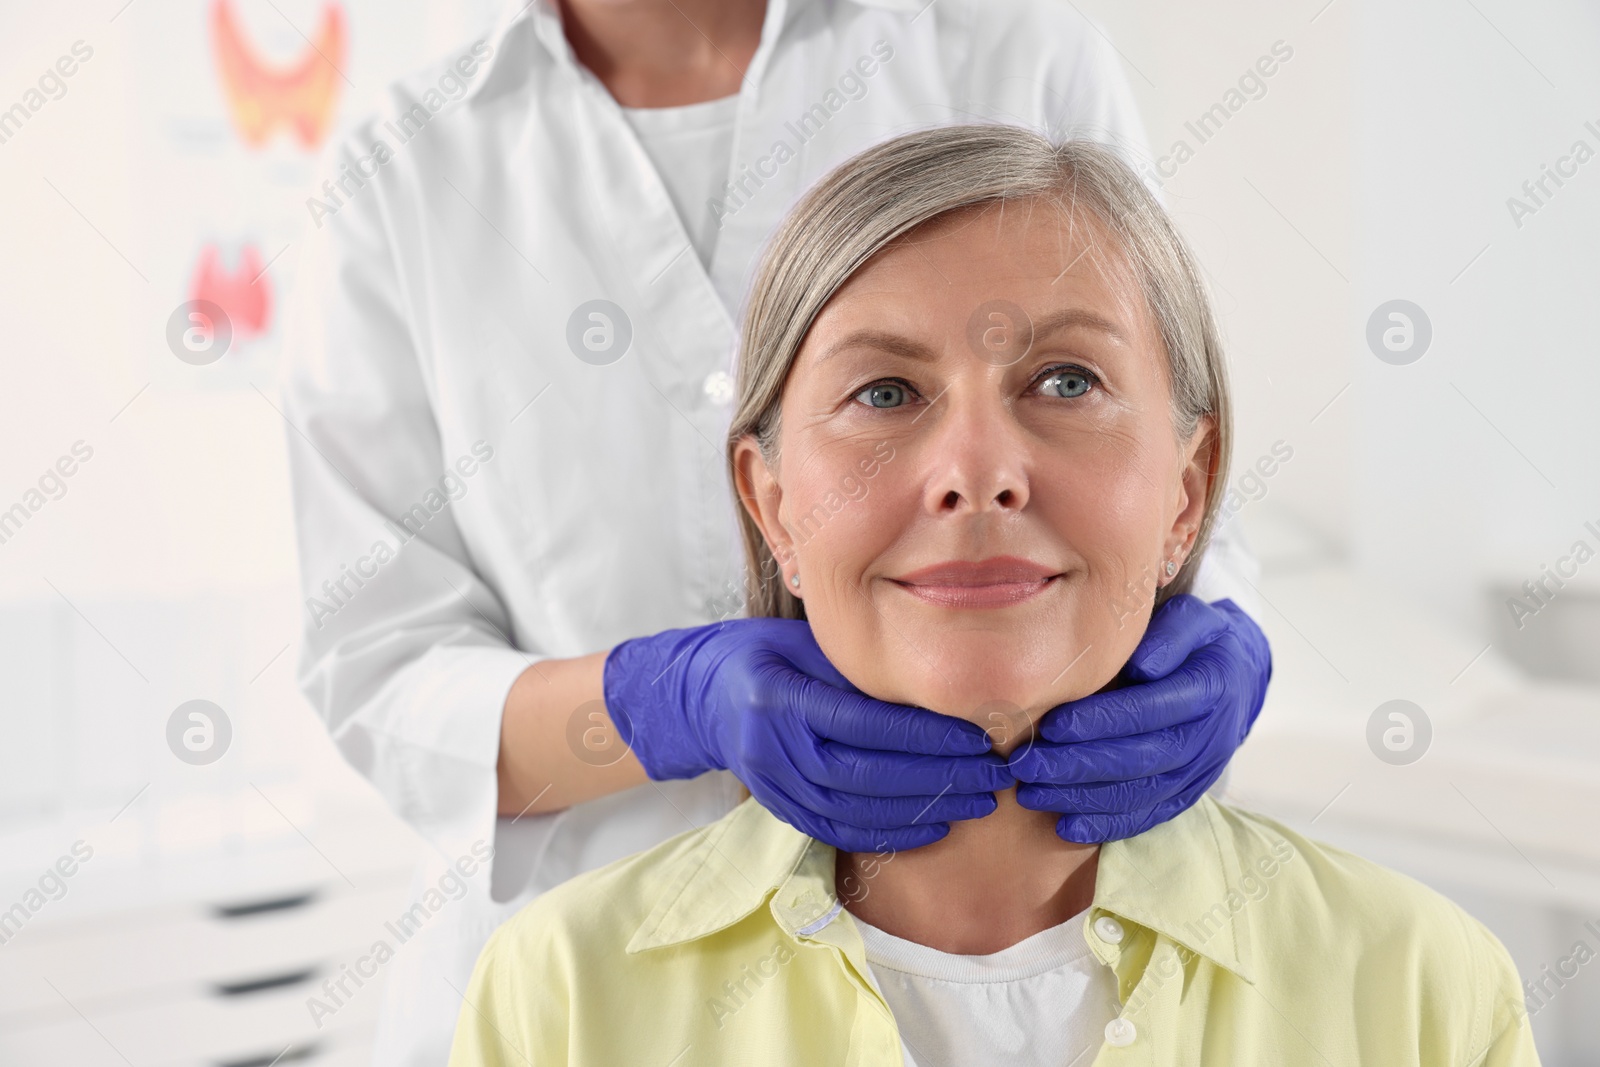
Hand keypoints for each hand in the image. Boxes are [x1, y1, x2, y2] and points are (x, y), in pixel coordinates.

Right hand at [603, 618, 1013, 851]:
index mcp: (780, 697)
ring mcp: (771, 784)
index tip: (979, 737)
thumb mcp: (811, 644)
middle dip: (938, 779)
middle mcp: (771, 747)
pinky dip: (890, 834)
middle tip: (995, 776)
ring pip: (854, 812)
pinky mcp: (778, 809)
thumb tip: (944, 687)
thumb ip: (863, 670)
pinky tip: (934, 827)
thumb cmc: (769, 655)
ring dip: (923, 813)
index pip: (863, 724)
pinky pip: (838, 831)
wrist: (700, 696)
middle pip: (864, 775)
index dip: (925, 736)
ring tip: (978, 804)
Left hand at [1008, 596, 1270, 843]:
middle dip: (1078, 765)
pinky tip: (1066, 826)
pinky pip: (1149, 815)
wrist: (1238, 678)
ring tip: (1030, 793)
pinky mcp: (1188, 793)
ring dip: (1082, 798)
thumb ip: (1168, 634)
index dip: (1101, 720)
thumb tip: (1141, 665)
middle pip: (1140, 758)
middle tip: (1026, 765)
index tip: (1052, 725)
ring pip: (1140, 793)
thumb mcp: (1192, 618)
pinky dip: (1108, 825)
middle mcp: (1207, 736)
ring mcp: (1199, 771)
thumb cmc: (1198, 641)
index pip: (1150, 709)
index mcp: (1208, 687)